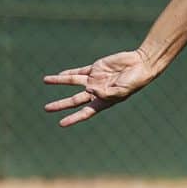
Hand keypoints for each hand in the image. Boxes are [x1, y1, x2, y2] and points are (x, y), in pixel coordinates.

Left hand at [42, 50, 160, 126]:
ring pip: (72, 82)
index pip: (85, 112)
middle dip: (60, 104)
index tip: (61, 124)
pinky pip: (79, 71)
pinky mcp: (96, 68)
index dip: (73, 118)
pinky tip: (59, 74)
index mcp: (104, 101)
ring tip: (45, 80)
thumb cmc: (135, 81)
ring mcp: (95, 79)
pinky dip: (69, 72)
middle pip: (74, 100)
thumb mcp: (122, 90)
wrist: (141, 64)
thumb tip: (88, 90)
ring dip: (59, 81)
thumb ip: (105, 92)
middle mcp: (97, 91)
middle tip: (46, 108)